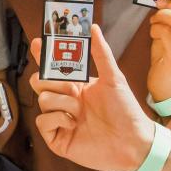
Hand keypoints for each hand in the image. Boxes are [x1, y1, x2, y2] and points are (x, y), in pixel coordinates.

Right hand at [30, 28, 155, 170]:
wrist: (132, 142)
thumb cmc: (126, 111)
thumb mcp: (114, 78)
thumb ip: (101, 53)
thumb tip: (93, 28)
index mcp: (76, 86)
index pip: (53, 68)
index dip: (42, 55)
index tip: (37, 42)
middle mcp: (65, 101)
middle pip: (40, 82)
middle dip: (52, 80)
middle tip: (71, 87)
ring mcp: (60, 119)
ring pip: (42, 100)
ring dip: (62, 102)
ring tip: (80, 111)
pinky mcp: (57, 138)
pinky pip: (42, 122)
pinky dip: (57, 119)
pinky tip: (73, 123)